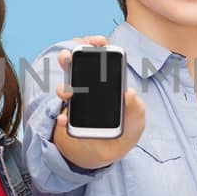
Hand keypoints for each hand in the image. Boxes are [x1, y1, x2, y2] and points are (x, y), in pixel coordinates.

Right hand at [50, 37, 145, 168]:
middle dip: (71, 56)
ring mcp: (76, 102)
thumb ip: (136, 108)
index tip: (96, 41)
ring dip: (63, 86)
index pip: (102, 57)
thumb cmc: (125, 131)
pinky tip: (64, 120)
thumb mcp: (136, 121)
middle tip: (71, 55)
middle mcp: (89, 88)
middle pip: (77, 65)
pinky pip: (59, 115)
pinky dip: (60, 118)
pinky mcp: (66, 119)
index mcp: (108, 83)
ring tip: (68, 94)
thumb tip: (129, 94)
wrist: (108, 154)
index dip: (98, 45)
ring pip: (65, 86)